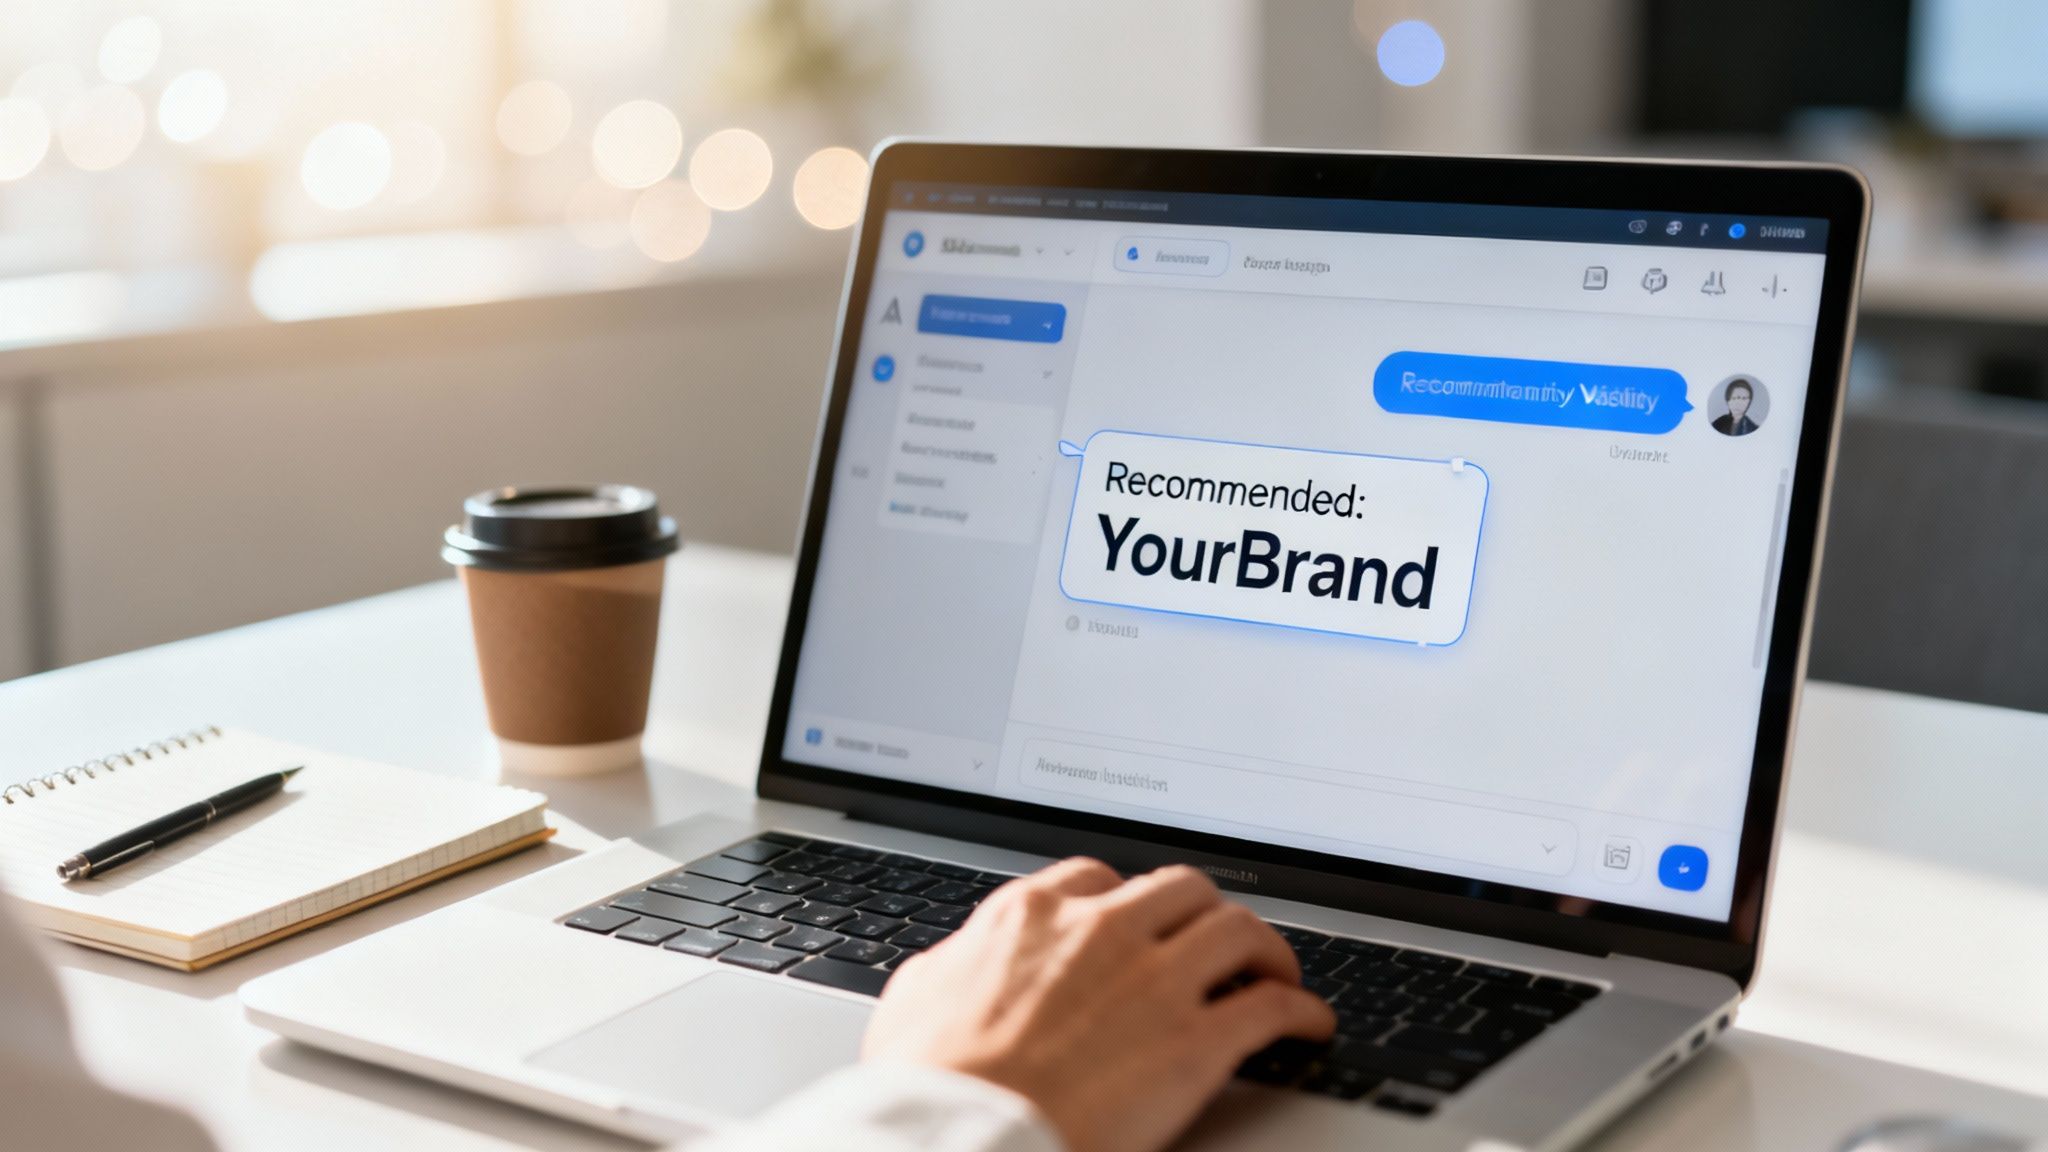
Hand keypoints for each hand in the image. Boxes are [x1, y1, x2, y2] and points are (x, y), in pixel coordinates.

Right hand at [863, 858, 1334, 1151]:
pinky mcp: (1195, 1043)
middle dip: (1204, 912)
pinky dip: (1301, 1010)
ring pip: (1238, 930)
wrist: (959, 1136)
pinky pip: (1273, 1007)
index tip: (1139, 920)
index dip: (1127, 900)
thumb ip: (954, 962)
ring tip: (1277, 971)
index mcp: (1031, 916)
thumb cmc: (926, 1082)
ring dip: (1266, 950)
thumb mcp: (917, 997)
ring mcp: (1153, 982)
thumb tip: (959, 959)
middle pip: (1181, 889)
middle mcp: (1100, 932)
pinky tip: (1309, 1023)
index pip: (1097, 878)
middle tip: (1216, 939)